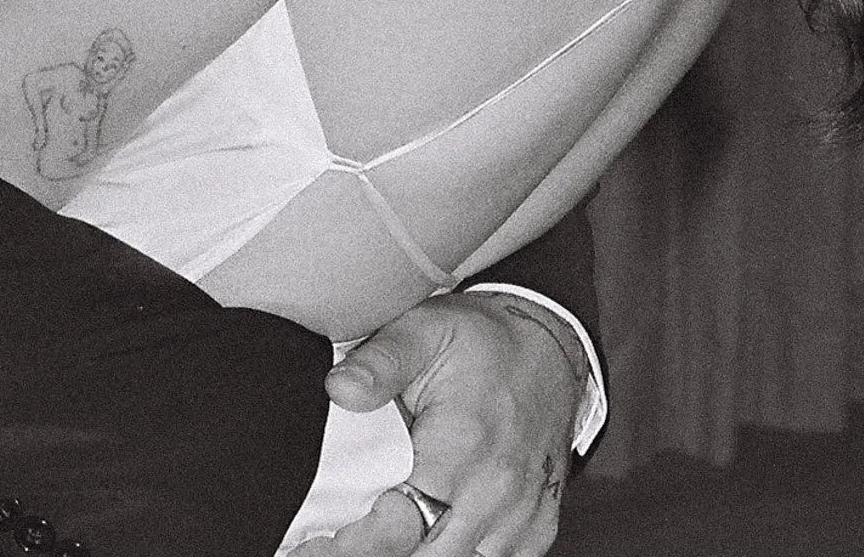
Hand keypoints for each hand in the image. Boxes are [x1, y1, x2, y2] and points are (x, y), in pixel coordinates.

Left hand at [319, 291, 584, 555]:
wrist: (552, 345)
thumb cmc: (484, 341)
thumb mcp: (424, 330)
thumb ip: (379, 362)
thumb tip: (339, 389)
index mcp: (463, 447)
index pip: (398, 527)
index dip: (351, 546)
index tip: (310, 545)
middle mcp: (495, 493)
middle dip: (376, 553)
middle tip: (331, 542)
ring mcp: (520, 517)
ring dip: (419, 553)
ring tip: (377, 531)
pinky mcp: (535, 530)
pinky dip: (458, 555)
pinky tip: (430, 533)